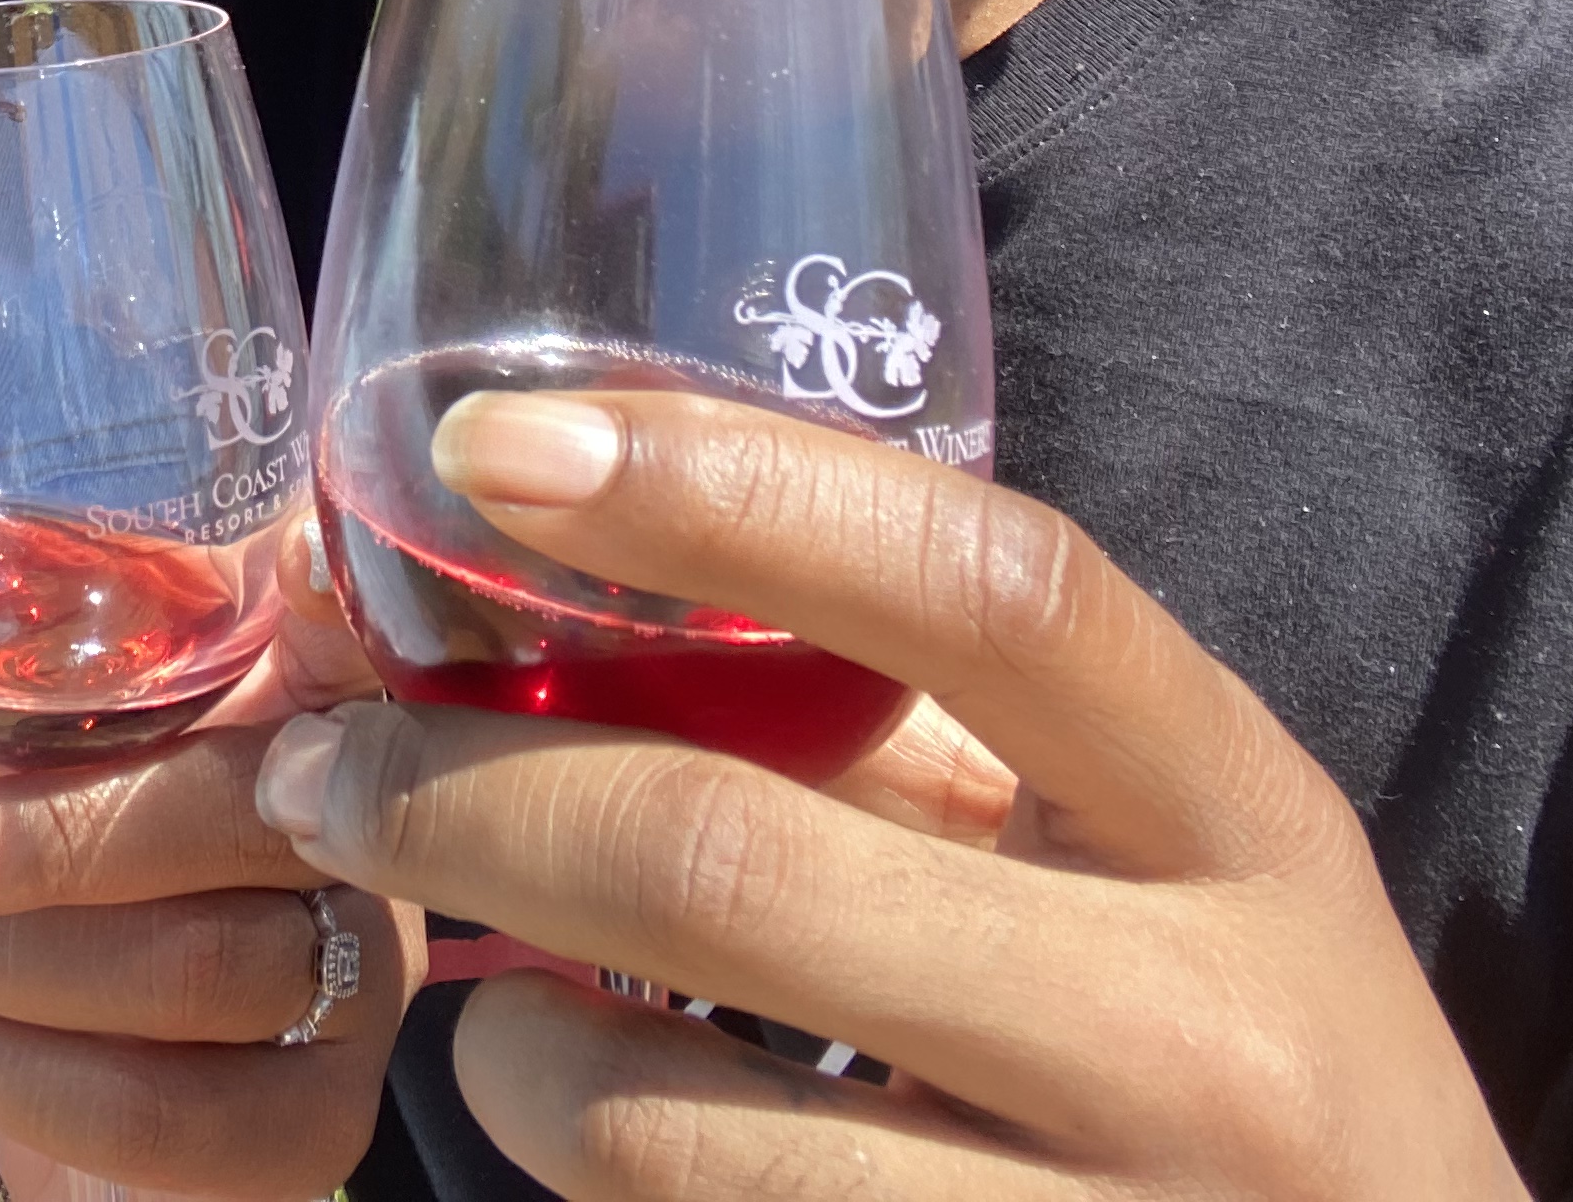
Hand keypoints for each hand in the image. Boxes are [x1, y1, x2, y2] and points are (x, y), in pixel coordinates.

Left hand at [0, 511, 419, 1200]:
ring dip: (8, 965)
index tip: (290, 560)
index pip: (347, 616)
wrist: (52, 1081)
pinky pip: (188, 1114)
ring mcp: (360, 973)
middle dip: (46, 840)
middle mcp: (360, 819)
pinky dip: (30, 1078)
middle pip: (249, 805)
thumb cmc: (22, 872)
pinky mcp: (315, 1123)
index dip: (330, 589)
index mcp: (290, 689)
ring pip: (212, 964)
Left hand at [246, 389, 1527, 1201]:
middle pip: (737, 860)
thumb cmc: (1247, 1081)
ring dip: (504, 1045)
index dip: (730, 490)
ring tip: (485, 995)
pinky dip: (571, 1173)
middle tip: (325, 762)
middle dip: (461, 792)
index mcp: (1247, 827)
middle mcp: (1201, 1042)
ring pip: (663, 1126)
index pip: (988, 589)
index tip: (496, 443)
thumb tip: (592, 577)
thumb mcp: (1176, 877)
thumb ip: (943, 744)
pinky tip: (572, 1126)